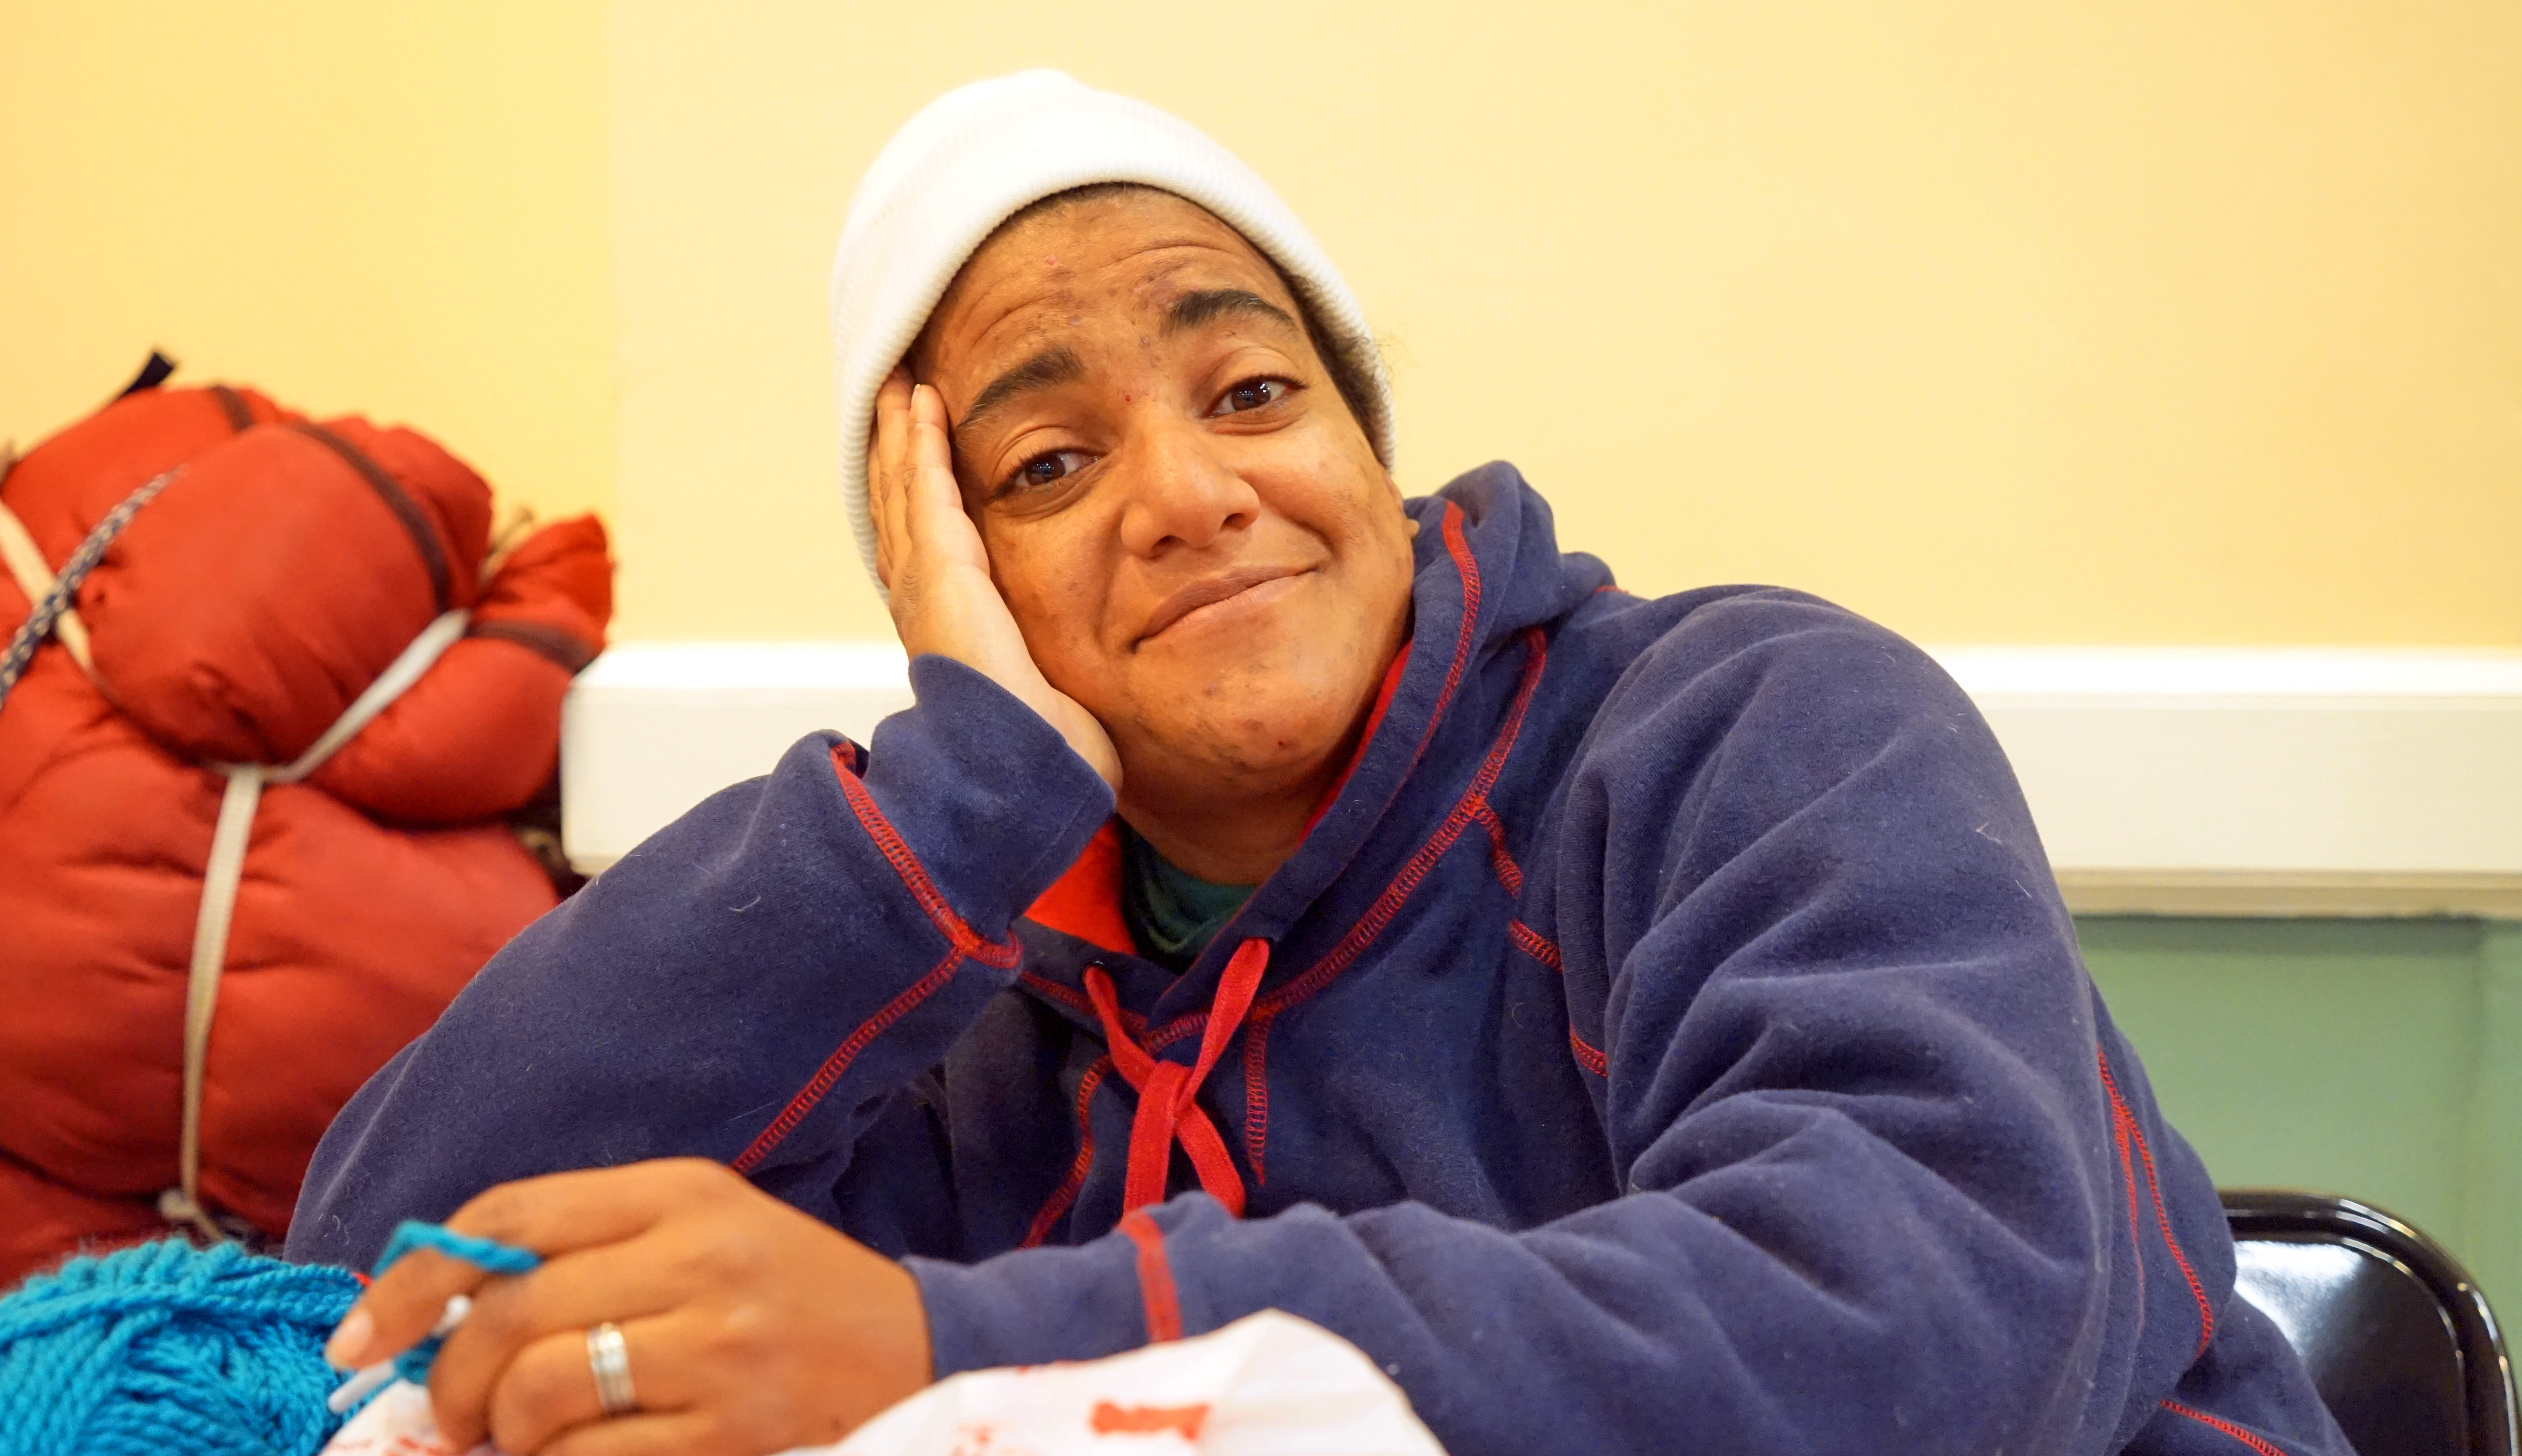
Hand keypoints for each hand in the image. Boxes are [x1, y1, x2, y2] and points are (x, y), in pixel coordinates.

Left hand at [325, 1160, 929, 1455]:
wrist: (919, 1350)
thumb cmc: (785, 1292)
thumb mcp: (699, 1231)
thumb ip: (586, 1247)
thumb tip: (437, 1307)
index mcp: (683, 1192)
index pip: (510, 1217)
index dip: (413, 1280)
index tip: (358, 1336)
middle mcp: (700, 1258)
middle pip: (513, 1313)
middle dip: (448, 1377)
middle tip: (447, 1414)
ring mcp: (720, 1348)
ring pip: (542, 1391)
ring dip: (501, 1434)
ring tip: (515, 1443)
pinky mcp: (731, 1430)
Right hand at [870, 366, 1120, 789]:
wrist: (1019, 773)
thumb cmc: (1045, 750)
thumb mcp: (1053, 689)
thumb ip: (1061, 664)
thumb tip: (1095, 672)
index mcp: (954, 622)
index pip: (933, 537)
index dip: (925, 488)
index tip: (928, 444)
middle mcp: (927, 598)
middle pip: (904, 503)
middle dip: (899, 447)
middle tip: (897, 392)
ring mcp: (924, 582)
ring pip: (904, 488)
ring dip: (902, 432)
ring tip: (901, 384)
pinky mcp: (938, 570)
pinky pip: (924, 489)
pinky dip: (918, 443)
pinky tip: (921, 403)